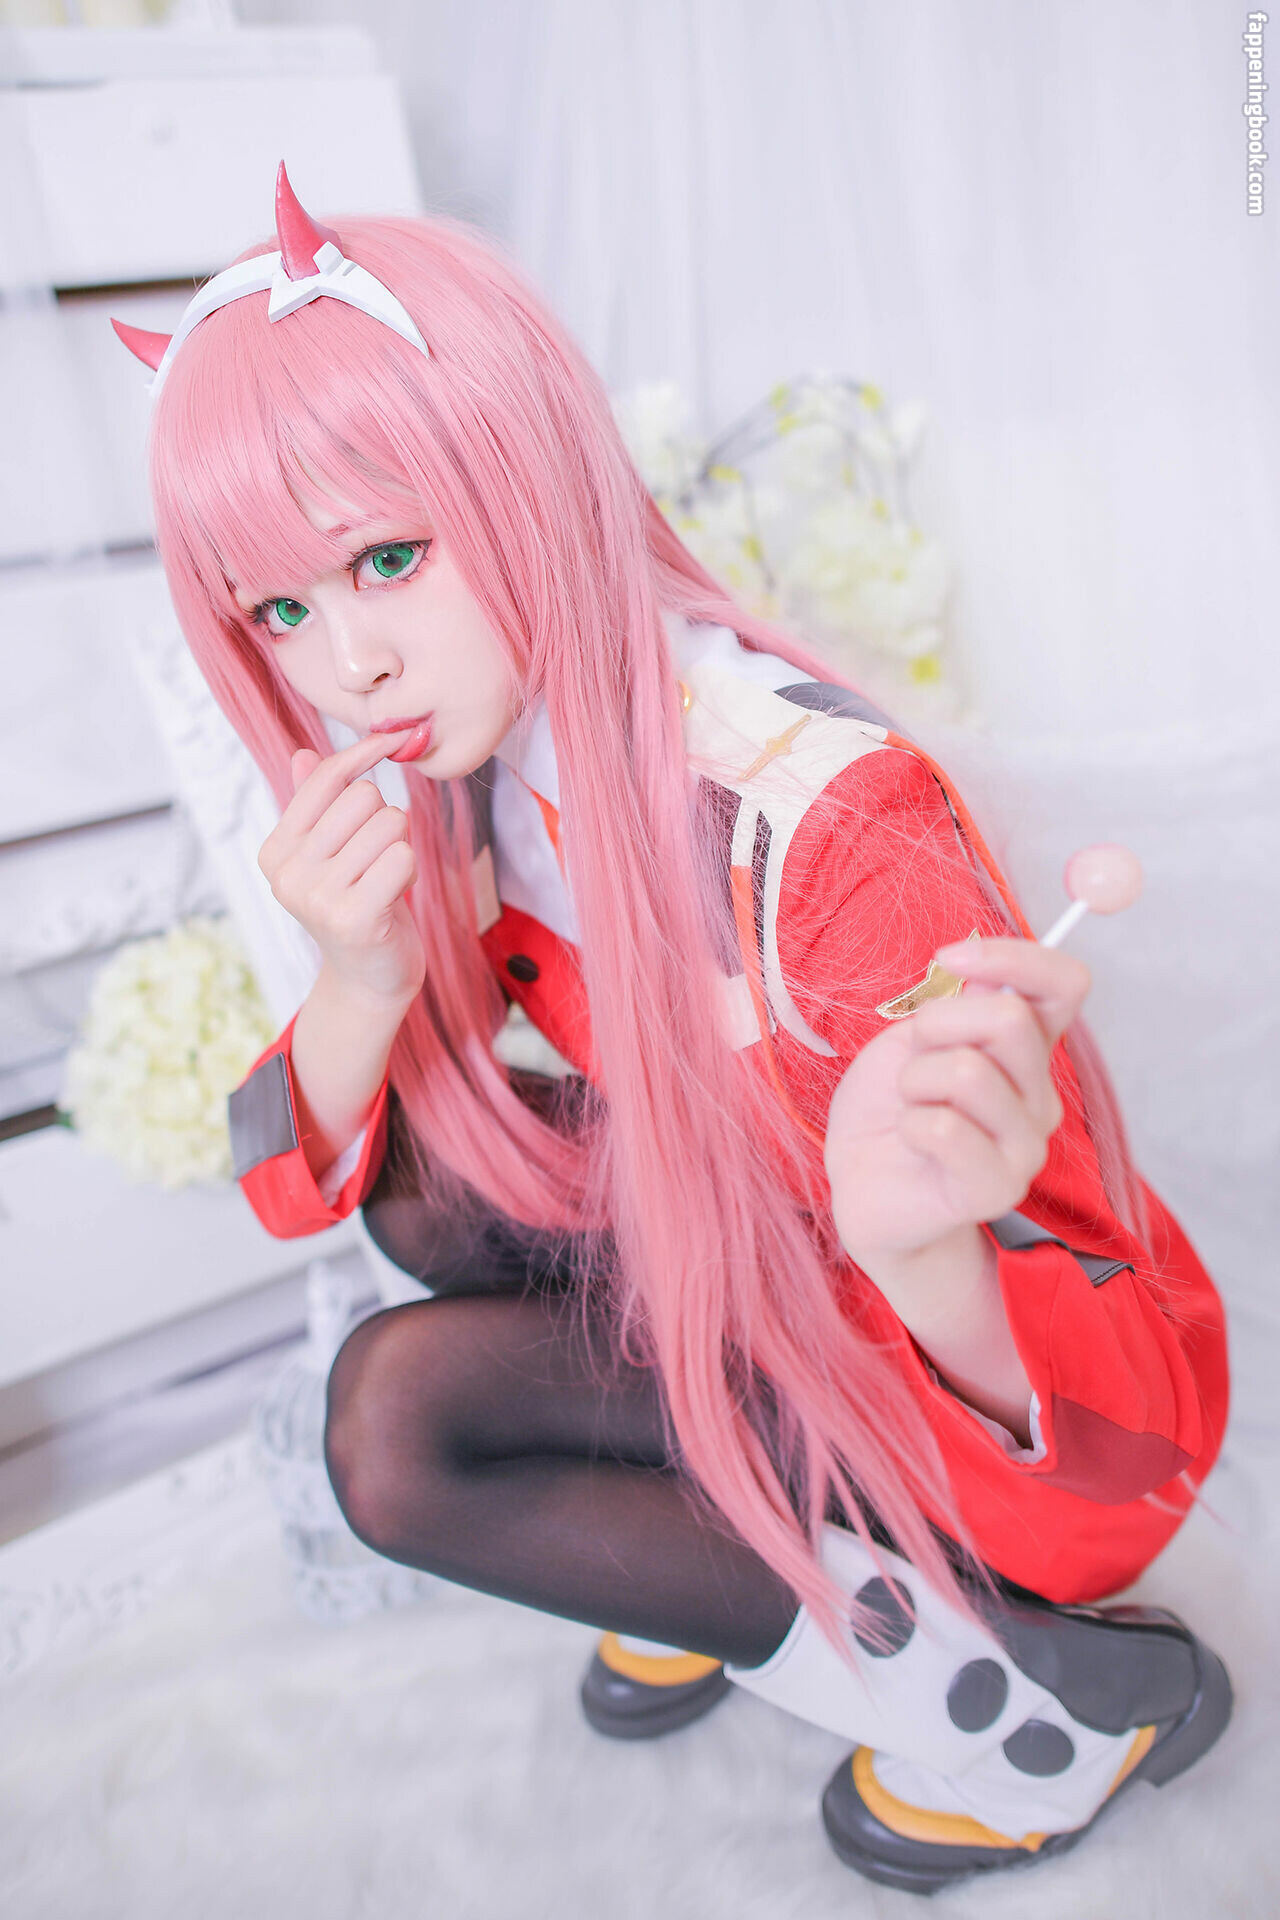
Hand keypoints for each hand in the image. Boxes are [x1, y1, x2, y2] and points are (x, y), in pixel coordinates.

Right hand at [257, 732, 427, 1009]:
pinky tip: (395, 896)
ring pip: (389, 824)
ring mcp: (317, 897)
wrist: (369, 979)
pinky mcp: (354, 917)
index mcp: (276, 850)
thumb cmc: (357, 905)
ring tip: (384, 880)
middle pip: (363, 797)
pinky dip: (410, 871)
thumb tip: (302, 753)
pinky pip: (403, 856)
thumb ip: (314, 806)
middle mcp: (288, 873)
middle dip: (385, 820)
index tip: (392, 738)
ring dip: (400, 848)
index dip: (364, 753)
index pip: (324, 778)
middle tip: (376, 859)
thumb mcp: (330, 854)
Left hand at [823, 937, 1090, 1264]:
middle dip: (937, 1023)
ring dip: (915, 1080)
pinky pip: (945, 1128)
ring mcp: (1027, 1145)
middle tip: (914, 1060)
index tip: (949, 958)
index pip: (1065, 983)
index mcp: (1028, 1048)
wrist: (863, 1184)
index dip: (1013, 957)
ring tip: (912, 1106)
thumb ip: (960, 1004)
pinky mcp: (998, 1188)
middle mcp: (1040, 1094)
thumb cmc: (890, 1106)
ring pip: (969, 1072)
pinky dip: (909, 1124)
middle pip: (1010, 1018)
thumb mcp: (915, 1036)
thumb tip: (986, 975)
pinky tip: (911, 1142)